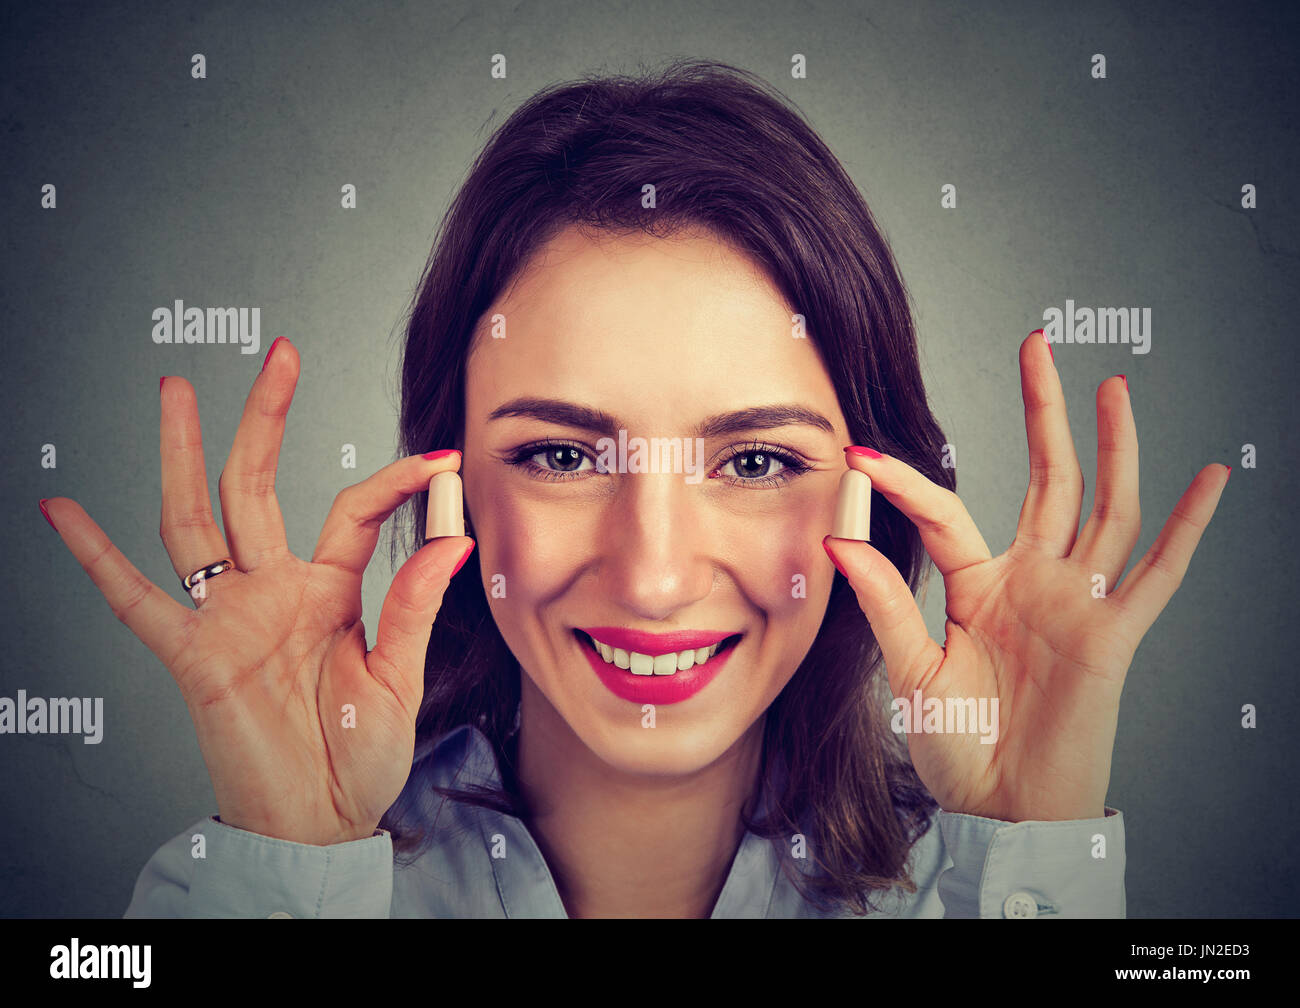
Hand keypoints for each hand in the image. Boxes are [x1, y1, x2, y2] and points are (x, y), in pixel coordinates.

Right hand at [40, 339, 473, 844]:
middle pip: (259, 486)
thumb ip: (414, 607)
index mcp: (331, 591)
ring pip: (196, 519)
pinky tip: (65, 513)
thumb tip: (453, 539)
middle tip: (278, 354)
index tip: (441, 460)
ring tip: (177, 394)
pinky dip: (98, 560)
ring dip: (185, 456)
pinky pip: (136, 602)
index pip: (355, 510)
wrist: (321, 819)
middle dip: (267, 420)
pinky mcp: (193, 655)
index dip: (397, 483)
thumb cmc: (361, 756)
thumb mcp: (401, 678)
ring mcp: (229, 617)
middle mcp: (275, 590)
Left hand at [822, 331, 1228, 822]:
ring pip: (1104, 506)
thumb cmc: (959, 744)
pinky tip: (1208, 475)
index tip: (860, 452)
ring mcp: (1079, 602)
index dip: (903, 483)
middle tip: (1038, 344)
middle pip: (1047, 477)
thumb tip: (836, 539)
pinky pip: (1160, 572)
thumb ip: (884, 603)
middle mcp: (1034, 580)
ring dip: (1113, 447)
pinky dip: (1188, 526)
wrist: (1000, 809)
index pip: (946, 512)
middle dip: (1044, 412)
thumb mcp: (912, 667)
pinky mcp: (1115, 635)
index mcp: (981, 584)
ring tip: (1112, 387)